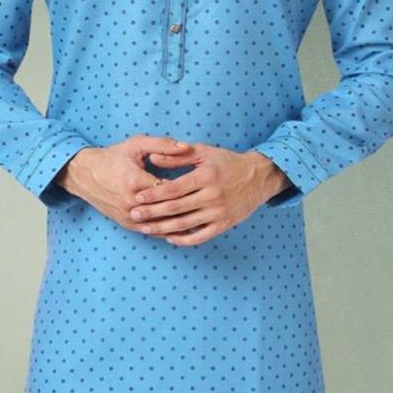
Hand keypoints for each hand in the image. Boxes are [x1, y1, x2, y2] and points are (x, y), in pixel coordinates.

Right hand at [56, 135, 195, 222]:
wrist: (85, 174)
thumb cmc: (114, 156)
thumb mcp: (137, 145)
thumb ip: (164, 145)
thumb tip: (187, 147)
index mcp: (135, 181)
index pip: (169, 189)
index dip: (187, 188)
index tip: (206, 186)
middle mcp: (131, 203)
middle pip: (166, 210)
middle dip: (188, 208)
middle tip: (211, 207)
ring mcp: (128, 216)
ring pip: (160, 225)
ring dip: (180, 224)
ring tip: (203, 221)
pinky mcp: (126, 223)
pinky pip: (150, 231)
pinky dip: (167, 231)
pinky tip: (184, 230)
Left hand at [125, 142, 290, 244]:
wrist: (259, 177)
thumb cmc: (228, 162)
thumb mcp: (205, 152)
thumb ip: (178, 156)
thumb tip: (153, 158)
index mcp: (206, 176)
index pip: (174, 188)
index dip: (154, 194)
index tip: (138, 197)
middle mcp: (212, 196)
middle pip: (176, 208)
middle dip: (152, 213)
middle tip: (134, 214)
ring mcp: (219, 212)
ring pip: (185, 224)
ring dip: (163, 228)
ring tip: (145, 228)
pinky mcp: (225, 224)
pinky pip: (201, 236)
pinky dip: (184, 239)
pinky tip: (169, 238)